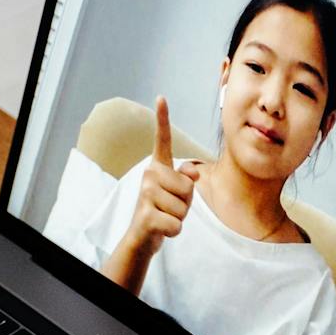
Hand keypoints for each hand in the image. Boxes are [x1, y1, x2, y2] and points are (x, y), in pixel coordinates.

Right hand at [102, 97, 198, 293]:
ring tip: (165, 216)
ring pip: (183, 206)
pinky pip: (176, 223)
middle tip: (170, 207)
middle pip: (188, 186)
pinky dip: (174, 231)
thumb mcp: (179, 193)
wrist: (142, 237)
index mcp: (158, 166)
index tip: (161, 97)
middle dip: (186, 202)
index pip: (162, 140)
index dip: (162, 119)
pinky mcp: (145, 215)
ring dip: (180, 217)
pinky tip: (161, 228)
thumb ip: (187, 178)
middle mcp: (148, 175)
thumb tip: (193, 173)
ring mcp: (144, 194)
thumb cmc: (164, 210)